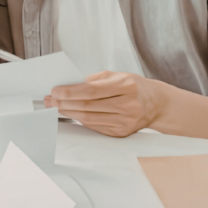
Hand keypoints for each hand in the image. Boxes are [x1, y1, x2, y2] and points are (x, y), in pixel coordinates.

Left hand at [45, 71, 162, 137]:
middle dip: (65, 103)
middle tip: (50, 100)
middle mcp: (128, 105)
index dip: (71, 92)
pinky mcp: (122, 132)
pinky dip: (81, 120)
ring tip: (56, 107)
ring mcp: (126, 121)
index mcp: (127, 86)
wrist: (157, 104)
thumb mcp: (118, 75)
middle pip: (88, 106)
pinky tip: (72, 114)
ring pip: (90, 118)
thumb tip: (70, 85)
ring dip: (69, 113)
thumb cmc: (135, 86)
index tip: (55, 91)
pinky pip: (96, 126)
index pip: (92, 90)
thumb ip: (95, 80)